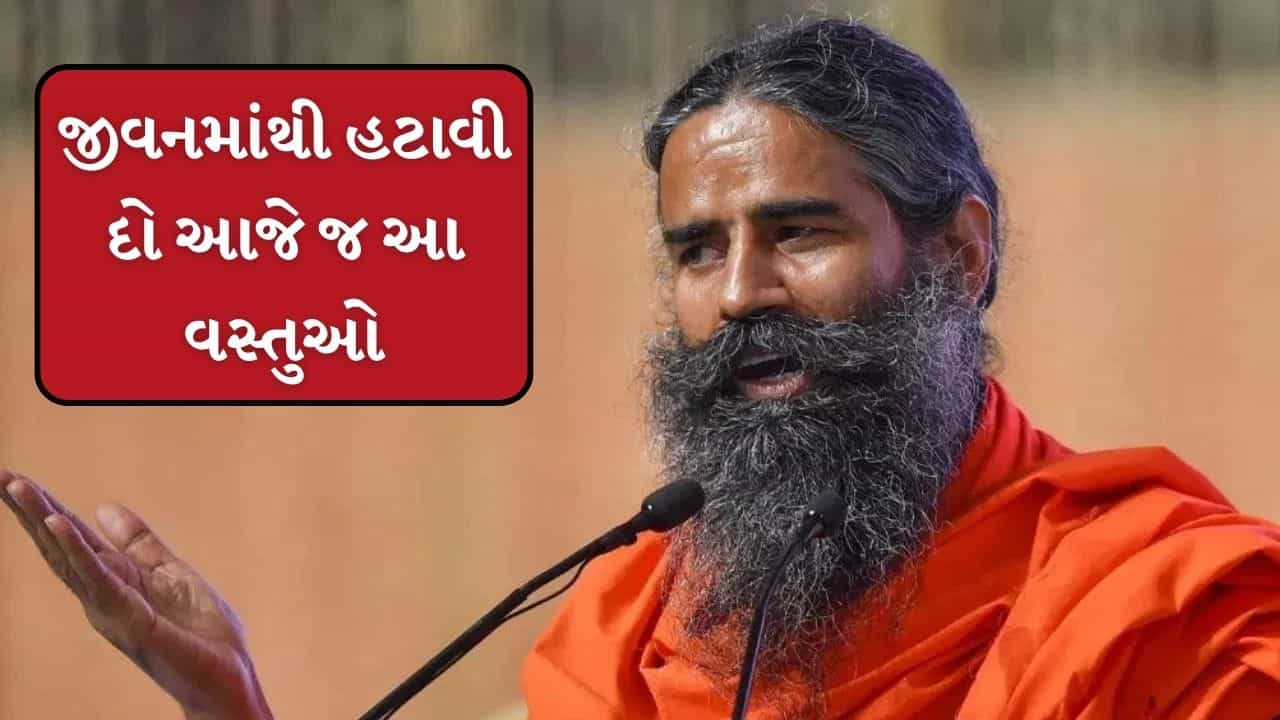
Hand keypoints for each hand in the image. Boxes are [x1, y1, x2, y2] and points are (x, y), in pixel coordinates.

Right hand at [1, 469, 272, 719]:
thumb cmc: (202, 632)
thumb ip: (139, 543)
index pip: (74, 540)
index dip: (47, 509)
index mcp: (115, 580)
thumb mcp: (171, 573)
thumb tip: (104, 506)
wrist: (228, 676)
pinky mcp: (133, 619)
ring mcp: (113, 608)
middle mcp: (104, 595)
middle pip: (60, 546)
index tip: (17, 479)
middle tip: (2, 475)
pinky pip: (100, 579)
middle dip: (31, 512)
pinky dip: (77, 550)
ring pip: (70, 559)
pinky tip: (57, 524)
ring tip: (20, 489)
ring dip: (44, 521)